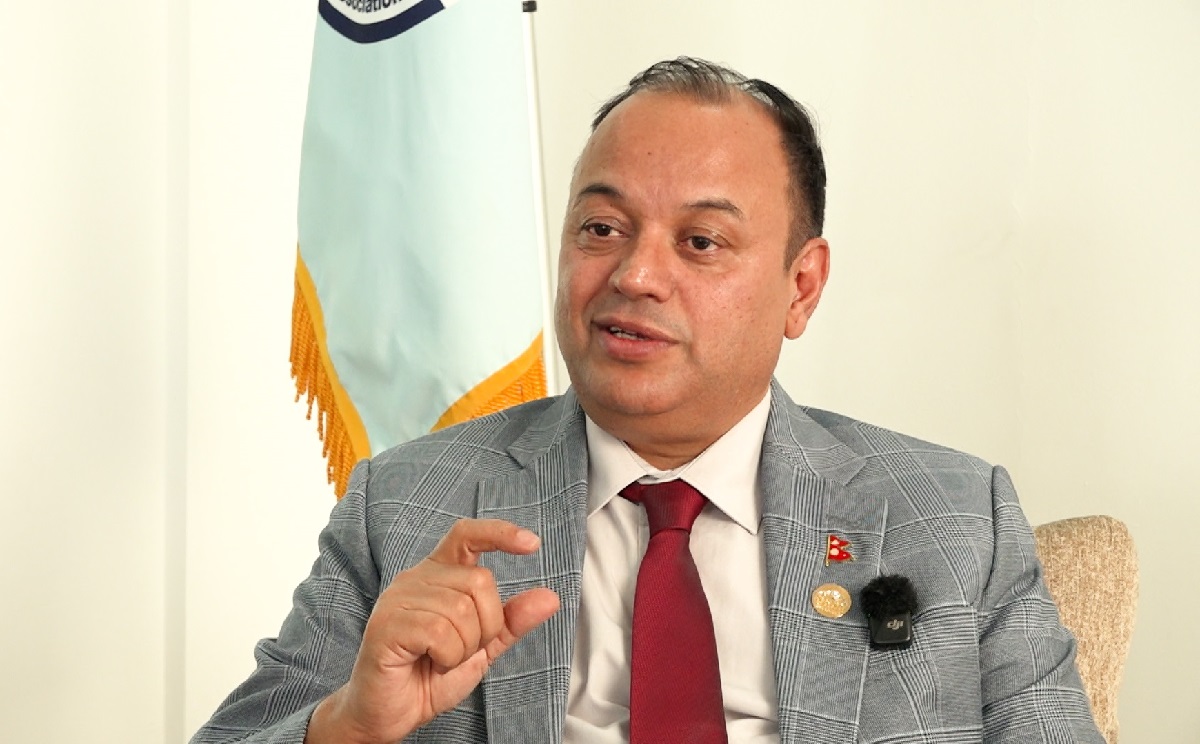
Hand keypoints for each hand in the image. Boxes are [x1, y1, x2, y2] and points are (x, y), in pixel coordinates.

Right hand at [305, 519, 560, 743]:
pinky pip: (440, 633)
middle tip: (460, 650)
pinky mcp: (387, 625)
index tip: (531, 544)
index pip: (467, 535)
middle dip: (485, 626)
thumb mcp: (482, 646)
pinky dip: (447, 657)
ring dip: (464, 647)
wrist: (390, 713)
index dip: (499, 533)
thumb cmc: (429, 675)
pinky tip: (429, 663)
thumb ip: (511, 621)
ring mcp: (397, 599)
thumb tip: (550, 597)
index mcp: (437, 574)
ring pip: (462, 610)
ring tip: (441, 659)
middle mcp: (415, 578)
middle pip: (479, 581)